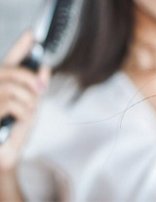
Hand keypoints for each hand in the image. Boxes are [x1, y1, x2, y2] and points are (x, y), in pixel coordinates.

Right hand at [0, 31, 49, 172]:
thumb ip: (36, 87)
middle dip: (30, 79)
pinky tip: (20, 120)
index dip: (20, 46)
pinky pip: (12, 103)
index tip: (32, 32)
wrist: (5, 155)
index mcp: (3, 85)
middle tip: (41, 90)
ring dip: (28, 101)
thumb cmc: (16, 131)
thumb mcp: (32, 106)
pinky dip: (24, 112)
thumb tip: (45, 67)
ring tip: (27, 113)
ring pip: (14, 87)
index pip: (11, 60)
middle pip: (12, 70)